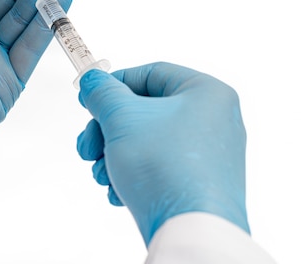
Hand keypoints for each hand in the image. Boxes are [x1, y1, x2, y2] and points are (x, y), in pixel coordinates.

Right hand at [76, 63, 249, 244]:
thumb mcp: (122, 118)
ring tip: (102, 174)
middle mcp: (215, 121)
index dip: (114, 84)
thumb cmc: (168, 170)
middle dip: (108, 130)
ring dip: (115, 155)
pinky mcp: (201, 183)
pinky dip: (133, 174)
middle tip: (88, 146)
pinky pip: (160, 167)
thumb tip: (93, 82)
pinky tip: (117, 191)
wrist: (191, 230)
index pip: (151, 74)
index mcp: (207, 93)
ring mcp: (210, 154)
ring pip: (148, 142)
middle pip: (146, 112)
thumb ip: (102, 93)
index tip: (91, 97)